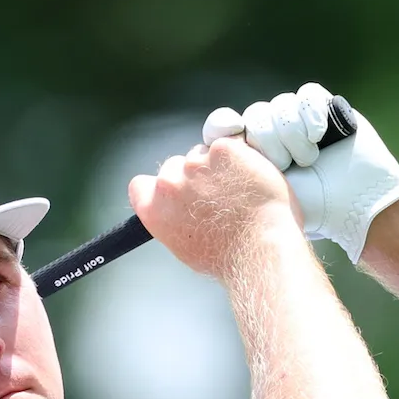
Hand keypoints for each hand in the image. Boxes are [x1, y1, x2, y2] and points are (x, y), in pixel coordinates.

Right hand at [127, 137, 299, 280]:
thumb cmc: (226, 255)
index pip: (141, 185)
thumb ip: (172, 220)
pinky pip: (229, 144)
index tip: (174, 192)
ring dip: (217, 164)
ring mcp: (197, 163)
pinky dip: (240, 156)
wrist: (258, 246)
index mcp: (154, 208)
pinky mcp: (224, 149)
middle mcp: (170, 183)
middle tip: (216, 195)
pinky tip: (249, 178)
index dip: (158, 186)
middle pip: (174, 165)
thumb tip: (179, 210)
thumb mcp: (183, 246)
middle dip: (192, 175)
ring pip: (203, 153)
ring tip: (237, 191)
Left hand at [204, 82, 398, 263]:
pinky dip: (312, 114)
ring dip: (291, 133)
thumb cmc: (304, 215)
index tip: (229, 133)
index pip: (222, 128)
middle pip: (254, 117)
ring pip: (279, 107)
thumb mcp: (254, 205)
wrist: (353, 207)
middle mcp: (271, 135)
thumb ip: (219, 187)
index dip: (222, 127)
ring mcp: (297, 122)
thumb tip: (175, 173)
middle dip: (267, 141)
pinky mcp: (326, 109)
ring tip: (307, 160)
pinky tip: (319, 136)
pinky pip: (307, 96)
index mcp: (247, 157)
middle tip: (282, 166)